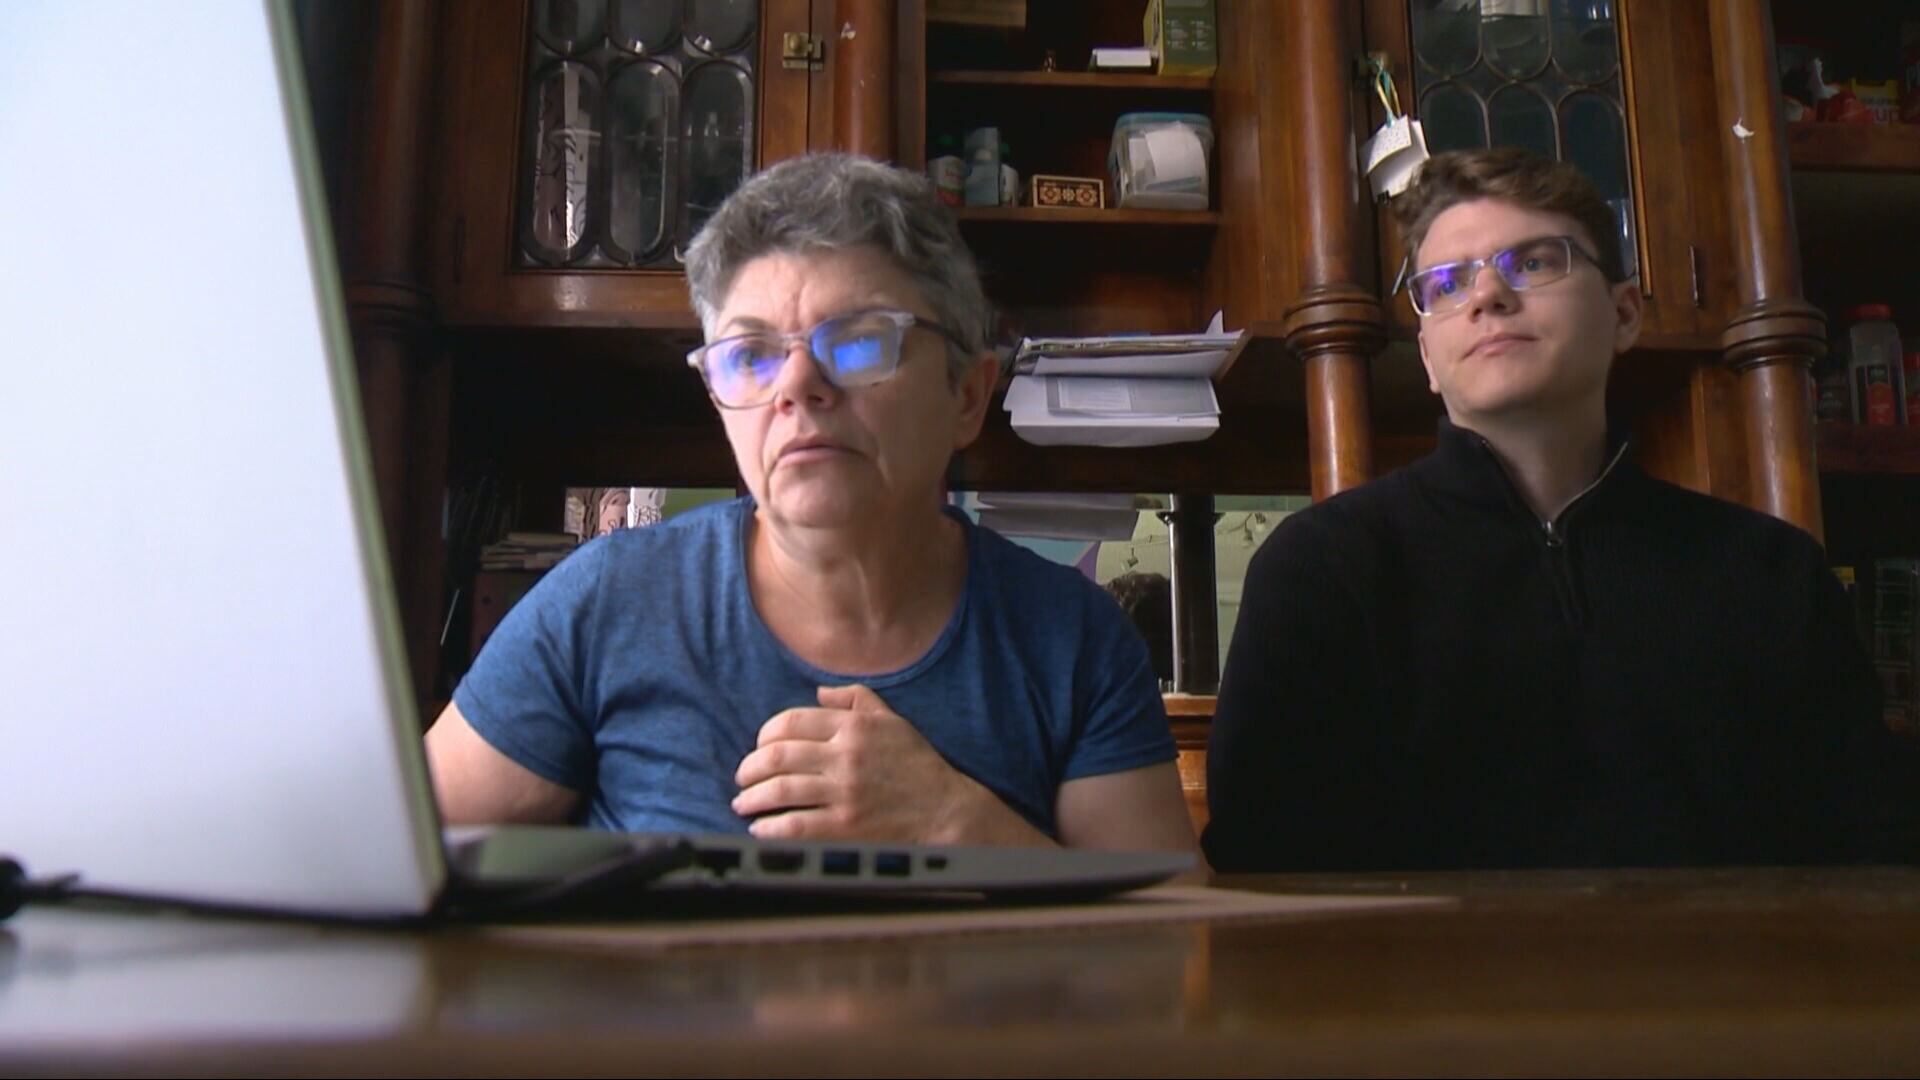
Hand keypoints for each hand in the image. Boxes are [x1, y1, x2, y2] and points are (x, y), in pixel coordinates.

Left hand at [732, 684, 1045, 844]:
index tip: (759, 747)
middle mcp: (845, 756)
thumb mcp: (892, 721)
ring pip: (779, 790)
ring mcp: (844, 793)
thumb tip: (818, 691)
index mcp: (853, 726)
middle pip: (777, 755)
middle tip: (743, 778)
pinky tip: (761, 829)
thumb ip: (856, 699)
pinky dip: (770, 828)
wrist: (945, 810)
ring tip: (744, 804)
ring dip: (752, 798)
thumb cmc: (917, 765)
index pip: (790, 722)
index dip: (765, 735)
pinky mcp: (845, 826)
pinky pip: (794, 826)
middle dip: (750, 768)